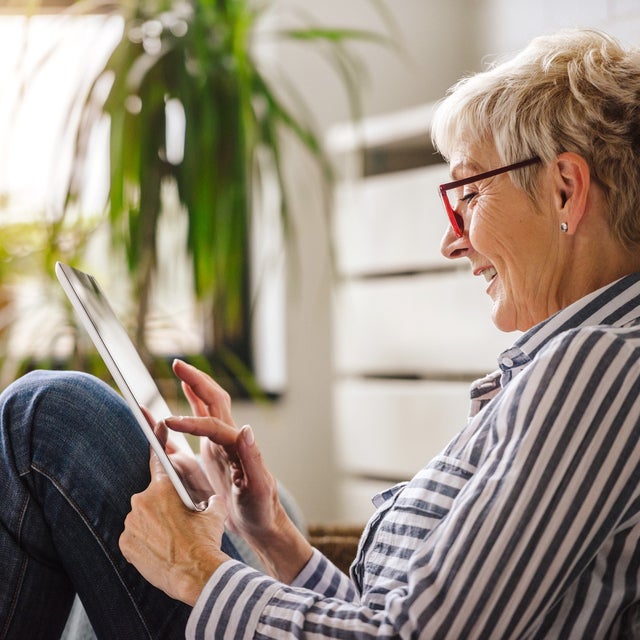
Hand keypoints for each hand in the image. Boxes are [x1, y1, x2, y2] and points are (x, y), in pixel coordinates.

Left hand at [119, 451, 228, 605]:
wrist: (197, 575)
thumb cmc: (206, 541)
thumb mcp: (215, 513)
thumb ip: (210, 499)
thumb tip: (212, 499)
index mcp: (164, 488)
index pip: (158, 458)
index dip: (157, 439)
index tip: (154, 425)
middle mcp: (142, 501)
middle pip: (151, 496)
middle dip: (163, 506)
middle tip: (178, 523)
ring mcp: (131, 523)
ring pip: (141, 517)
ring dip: (153, 524)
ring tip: (171, 541)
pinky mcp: (125, 544)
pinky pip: (134, 536)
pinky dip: (144, 541)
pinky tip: (160, 550)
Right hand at [167, 360, 312, 581]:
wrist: (262, 523)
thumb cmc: (261, 509)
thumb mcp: (258, 488)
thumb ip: (252, 459)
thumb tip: (246, 429)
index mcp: (237, 445)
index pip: (212, 423)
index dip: (190, 421)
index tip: (169, 421)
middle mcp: (229, 439)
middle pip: (213, 399)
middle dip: (196, 380)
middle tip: (177, 363)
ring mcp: (221, 445)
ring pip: (207, 407)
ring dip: (194, 388)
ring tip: (180, 372)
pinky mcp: (214, 455)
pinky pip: (198, 427)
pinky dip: (188, 412)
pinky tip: (174, 409)